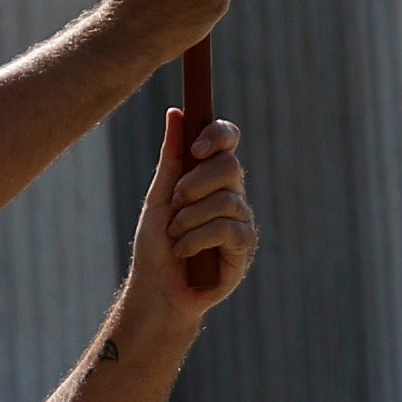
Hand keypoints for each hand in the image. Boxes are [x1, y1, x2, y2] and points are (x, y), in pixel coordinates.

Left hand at [131, 115, 254, 318]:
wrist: (157, 289)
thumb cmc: (156, 243)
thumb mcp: (159, 196)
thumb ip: (172, 157)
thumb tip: (176, 113)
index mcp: (211, 176)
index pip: (228, 140)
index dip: (217, 135)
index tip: (195, 148)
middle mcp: (231, 193)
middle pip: (230, 165)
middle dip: (195, 183)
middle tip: (175, 203)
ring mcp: (241, 219)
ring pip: (226, 200)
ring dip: (189, 218)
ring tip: (175, 235)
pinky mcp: (245, 246)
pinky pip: (227, 229)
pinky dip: (197, 238)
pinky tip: (184, 251)